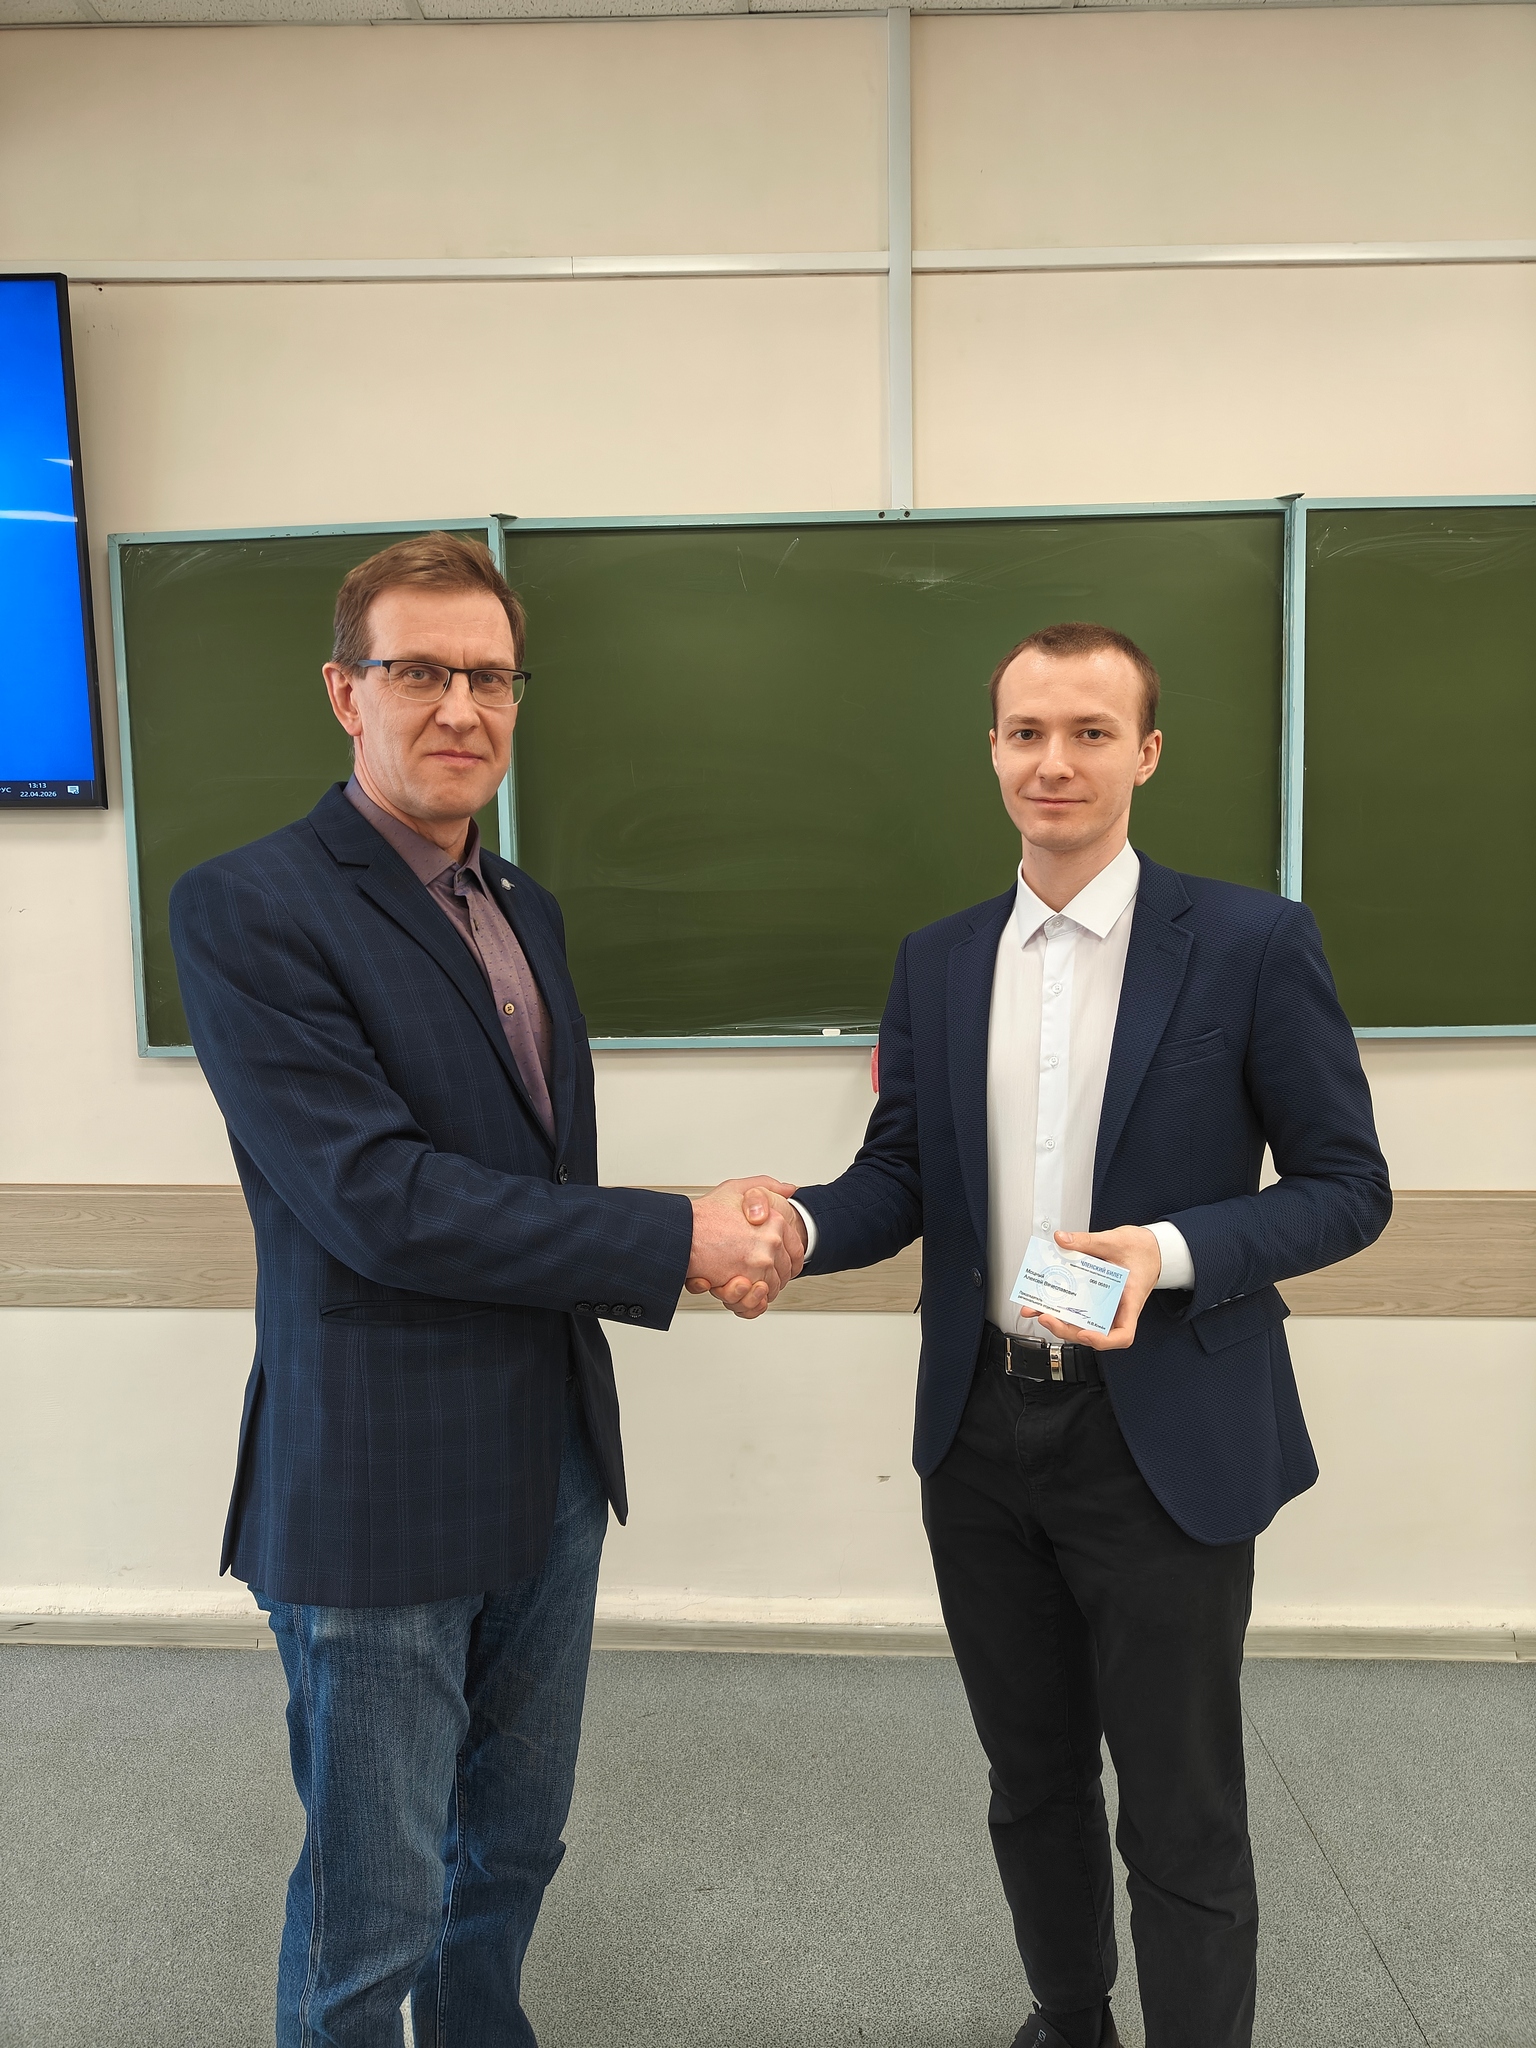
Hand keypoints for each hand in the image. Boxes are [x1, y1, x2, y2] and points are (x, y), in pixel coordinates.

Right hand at [685, 1177, 802, 1320]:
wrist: (680, 1233)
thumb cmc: (706, 1213)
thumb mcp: (738, 1189)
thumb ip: (767, 1187)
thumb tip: (789, 1190)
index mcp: (775, 1222)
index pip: (796, 1250)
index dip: (788, 1259)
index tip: (779, 1262)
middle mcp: (770, 1242)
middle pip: (785, 1271)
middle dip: (773, 1275)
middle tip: (756, 1272)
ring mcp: (759, 1263)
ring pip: (771, 1287)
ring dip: (760, 1290)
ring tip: (744, 1280)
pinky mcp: (744, 1282)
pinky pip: (758, 1302)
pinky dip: (752, 1302)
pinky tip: (741, 1291)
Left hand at [1036, 1225, 1161, 1351]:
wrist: (1151, 1248)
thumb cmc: (1142, 1250)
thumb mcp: (1116, 1241)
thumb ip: (1088, 1241)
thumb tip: (1063, 1239)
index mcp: (1130, 1300)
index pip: (1123, 1335)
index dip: (1102, 1341)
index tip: (1085, 1333)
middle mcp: (1117, 1309)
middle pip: (1094, 1333)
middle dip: (1067, 1329)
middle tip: (1046, 1316)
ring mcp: (1106, 1307)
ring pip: (1082, 1324)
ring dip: (1059, 1321)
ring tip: (1037, 1309)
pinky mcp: (1096, 1300)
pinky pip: (1079, 1310)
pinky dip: (1062, 1307)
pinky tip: (1046, 1300)